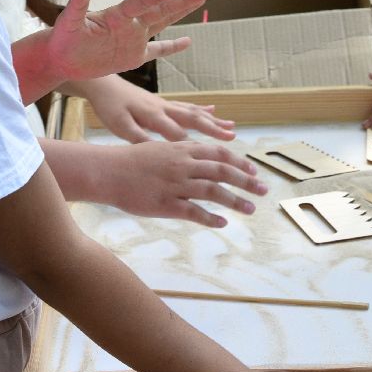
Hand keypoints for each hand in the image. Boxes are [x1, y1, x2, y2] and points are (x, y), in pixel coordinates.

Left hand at [43, 0, 203, 81]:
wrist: (59, 58)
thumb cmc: (62, 38)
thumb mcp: (68, 21)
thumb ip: (78, 2)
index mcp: (117, 14)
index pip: (142, 2)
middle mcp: (129, 23)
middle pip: (160, 9)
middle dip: (182, 1)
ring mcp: (133, 39)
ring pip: (163, 23)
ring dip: (181, 13)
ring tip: (200, 0)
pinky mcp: (132, 56)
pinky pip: (157, 51)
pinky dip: (172, 47)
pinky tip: (187, 41)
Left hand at [82, 76, 235, 142]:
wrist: (102, 83)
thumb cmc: (109, 107)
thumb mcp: (119, 125)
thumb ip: (138, 137)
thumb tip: (156, 150)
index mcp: (153, 116)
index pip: (177, 134)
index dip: (193, 145)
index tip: (212, 157)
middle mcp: (164, 108)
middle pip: (193, 119)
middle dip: (213, 129)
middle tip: (233, 138)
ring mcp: (165, 104)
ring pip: (194, 112)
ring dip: (213, 120)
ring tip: (232, 126)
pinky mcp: (163, 102)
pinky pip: (187, 106)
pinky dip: (202, 109)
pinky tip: (213, 109)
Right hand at [92, 141, 266, 226]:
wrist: (108, 171)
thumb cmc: (132, 160)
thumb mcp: (161, 148)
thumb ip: (183, 153)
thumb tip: (203, 158)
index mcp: (182, 149)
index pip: (219, 153)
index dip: (239, 162)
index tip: (253, 171)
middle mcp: (182, 165)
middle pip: (222, 171)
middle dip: (246, 180)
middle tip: (263, 189)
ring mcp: (175, 184)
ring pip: (212, 191)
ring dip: (235, 200)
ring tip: (250, 208)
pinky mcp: (165, 204)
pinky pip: (193, 212)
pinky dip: (210, 218)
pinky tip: (222, 223)